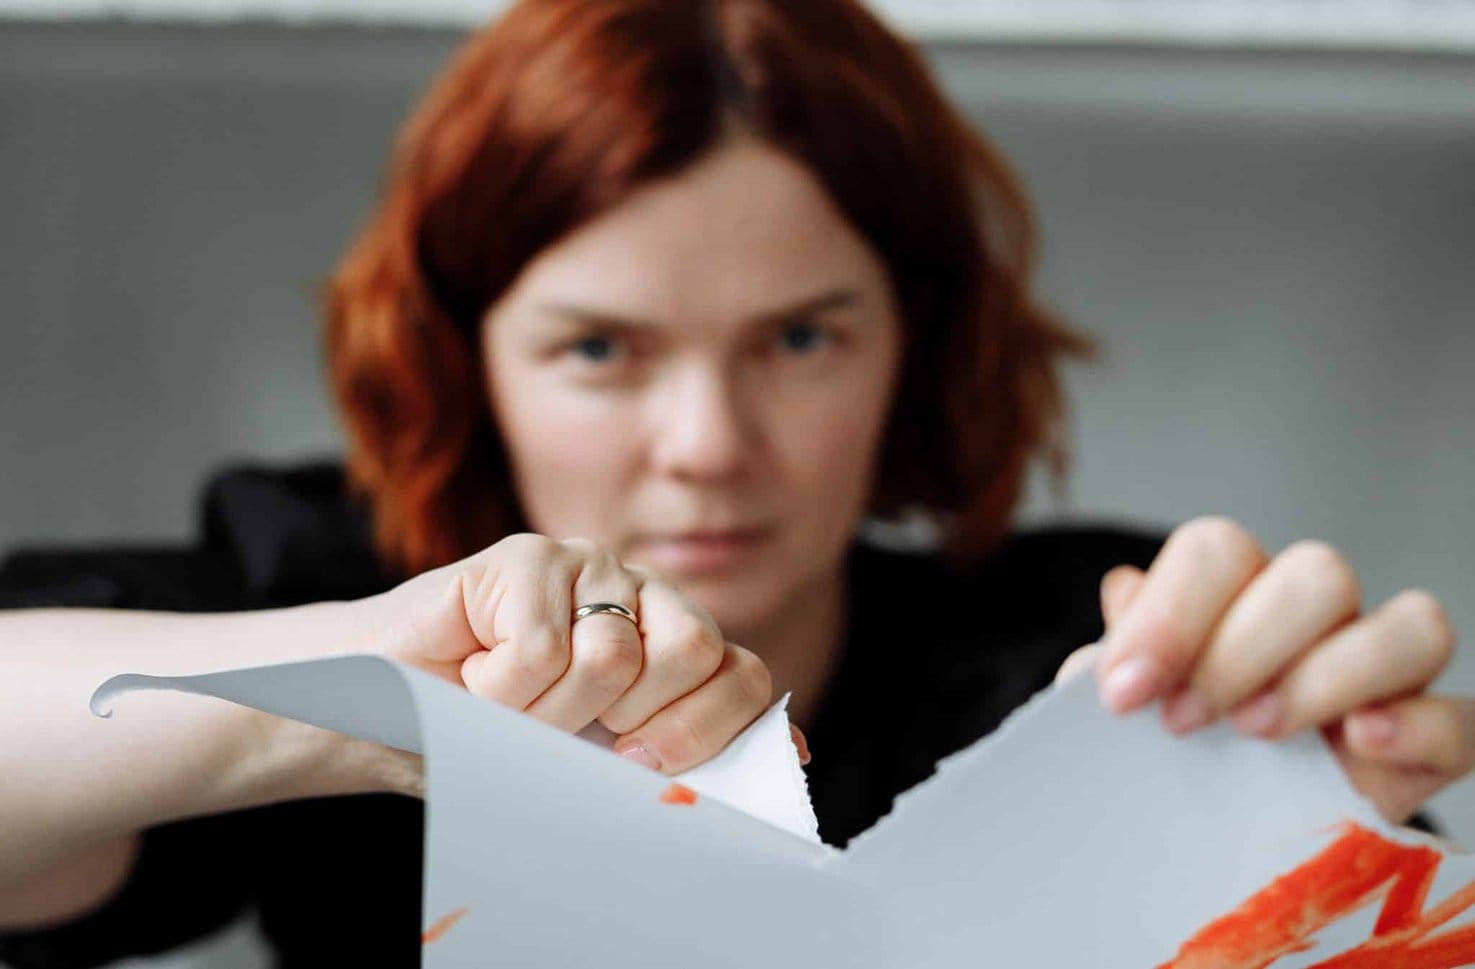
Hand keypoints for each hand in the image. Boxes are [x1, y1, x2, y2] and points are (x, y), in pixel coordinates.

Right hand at [368, 533, 774, 773]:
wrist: (388, 704)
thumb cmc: (498, 734)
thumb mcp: (600, 754)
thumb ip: (688, 748)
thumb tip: (792, 756)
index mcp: (673, 639)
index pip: (745, 675)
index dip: (706, 731)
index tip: (645, 766)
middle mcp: (641, 592)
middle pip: (693, 651)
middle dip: (630, 718)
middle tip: (570, 727)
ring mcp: (585, 564)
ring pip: (608, 661)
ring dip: (543, 712)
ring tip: (505, 700)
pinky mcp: (523, 556)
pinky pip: (538, 652)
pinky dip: (497, 690)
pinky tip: (472, 671)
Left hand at [1065, 517, 1469, 823]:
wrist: (1205, 836)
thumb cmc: (1168, 753)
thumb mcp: (1127, 709)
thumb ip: (1118, 657)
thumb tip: (1124, 595)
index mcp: (1236, 591)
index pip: (1218, 551)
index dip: (1170, 613)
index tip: (1125, 693)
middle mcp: (1317, 619)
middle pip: (1318, 574)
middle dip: (1242, 647)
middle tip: (1186, 721)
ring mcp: (1384, 675)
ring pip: (1411, 625)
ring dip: (1331, 675)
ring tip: (1258, 734)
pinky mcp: (1430, 746)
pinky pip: (1461, 716)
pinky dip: (1416, 725)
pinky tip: (1358, 744)